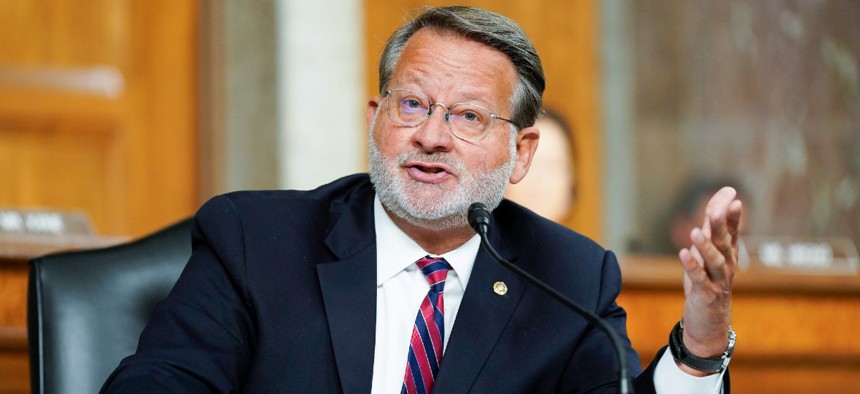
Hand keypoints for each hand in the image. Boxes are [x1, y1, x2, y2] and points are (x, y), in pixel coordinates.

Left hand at [676, 186, 741, 375]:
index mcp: (729, 255)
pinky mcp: (706, 294)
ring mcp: (718, 281)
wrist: (709, 323)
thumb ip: (712, 228)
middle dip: (721, 227)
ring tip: (695, 232)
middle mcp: (727, 266)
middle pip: (725, 243)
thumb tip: (718, 201)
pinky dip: (692, 267)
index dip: (732, 215)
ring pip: (715, 262)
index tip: (733, 196)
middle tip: (716, 210)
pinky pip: (699, 279)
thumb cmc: (708, 282)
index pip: (733, 232)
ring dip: (705, 247)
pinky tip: (683, 254)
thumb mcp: (708, 254)